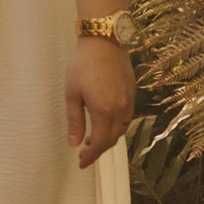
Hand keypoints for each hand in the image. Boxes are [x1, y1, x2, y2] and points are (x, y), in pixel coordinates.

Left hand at [67, 36, 135, 167]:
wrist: (104, 41)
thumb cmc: (83, 64)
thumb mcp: (72, 94)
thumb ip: (75, 121)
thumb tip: (74, 143)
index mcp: (104, 111)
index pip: (100, 143)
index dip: (91, 156)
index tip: (81, 162)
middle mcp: (120, 109)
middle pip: (112, 140)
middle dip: (98, 150)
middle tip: (84, 155)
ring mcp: (129, 101)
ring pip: (121, 130)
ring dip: (108, 139)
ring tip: (92, 140)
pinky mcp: (132, 93)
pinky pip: (126, 118)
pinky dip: (116, 126)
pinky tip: (104, 123)